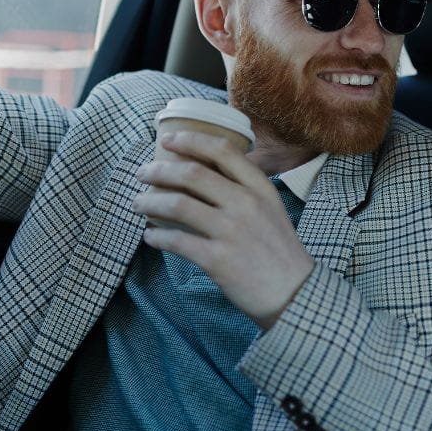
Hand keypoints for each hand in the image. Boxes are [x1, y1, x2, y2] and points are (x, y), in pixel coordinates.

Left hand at [133, 131, 315, 328]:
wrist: (293, 292)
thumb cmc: (278, 249)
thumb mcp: (270, 208)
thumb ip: (243, 188)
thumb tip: (202, 171)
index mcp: (259, 187)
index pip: (222, 150)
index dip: (190, 140)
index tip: (168, 139)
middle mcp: (245, 204)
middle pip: (192, 174)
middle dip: (159, 170)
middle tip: (142, 173)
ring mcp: (231, 231)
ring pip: (178, 205)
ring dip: (150, 202)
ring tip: (138, 204)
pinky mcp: (218, 260)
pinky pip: (177, 241)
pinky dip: (157, 237)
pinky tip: (150, 236)